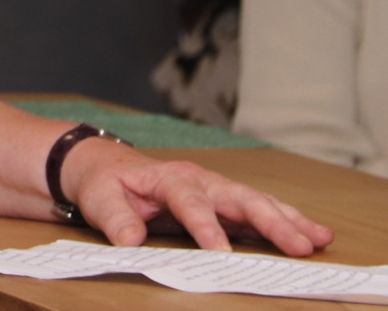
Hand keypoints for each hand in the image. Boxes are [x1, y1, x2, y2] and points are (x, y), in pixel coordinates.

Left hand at [64, 136, 333, 255]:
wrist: (106, 168)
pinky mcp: (225, 205)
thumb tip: (130, 240)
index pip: (190, 202)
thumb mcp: (101, 199)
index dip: (205, 226)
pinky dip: (287, 222)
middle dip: (270, 222)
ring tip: (319, 239)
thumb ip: (115, 219)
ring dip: (289, 221)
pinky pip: (260, 212)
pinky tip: (313, 235)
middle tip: (299, 245)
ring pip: (258, 203)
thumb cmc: (106, 184)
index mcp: (169, 178)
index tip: (221, 252)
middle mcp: (200, 180)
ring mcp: (217, 191)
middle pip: (240, 198)